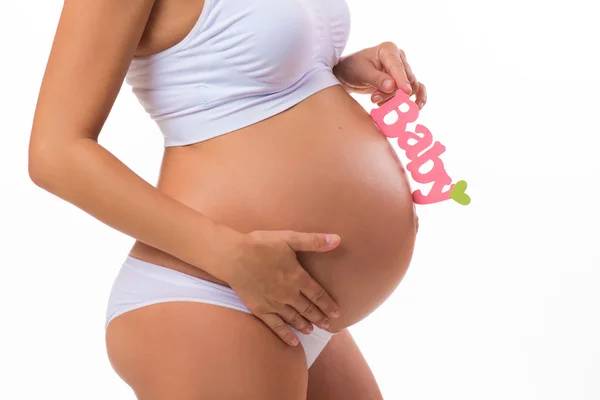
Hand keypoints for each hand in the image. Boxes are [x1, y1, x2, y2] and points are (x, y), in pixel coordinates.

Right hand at [224, 230, 340, 345]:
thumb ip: (314, 241)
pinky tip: (293, 342)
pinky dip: (285, 334)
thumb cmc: (261, 244)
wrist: (233, 256)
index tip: (336, 313)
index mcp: (297, 277)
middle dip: (319, 317)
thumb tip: (337, 239)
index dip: (328, 304)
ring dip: (304, 325)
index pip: (318, 294)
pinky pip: (275, 326)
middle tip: (328, 325)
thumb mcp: (289, 238)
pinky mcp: (260, 309)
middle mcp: (288, 294)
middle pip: (308, 309)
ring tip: (312, 331)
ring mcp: (274, 304)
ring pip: (294, 318)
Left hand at [333, 41, 426, 108]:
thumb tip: (392, 86)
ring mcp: (404, 69)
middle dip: (393, 94)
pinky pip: (418, 88)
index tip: (405, 93)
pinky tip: (417, 108)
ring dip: (398, 99)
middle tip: (374, 99)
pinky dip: (418, 98)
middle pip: (406, 80)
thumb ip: (377, 79)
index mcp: (389, 50)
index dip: (402, 81)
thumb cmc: (353, 68)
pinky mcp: (404, 80)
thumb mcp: (361, 72)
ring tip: (380, 104)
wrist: (348, 73)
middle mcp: (400, 57)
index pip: (398, 67)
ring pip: (410, 87)